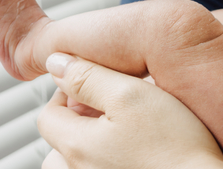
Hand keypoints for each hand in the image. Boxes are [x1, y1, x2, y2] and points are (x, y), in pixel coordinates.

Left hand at [37, 53, 222, 168]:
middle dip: (78, 120)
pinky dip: (108, 160)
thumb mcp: (131, 94)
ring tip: (122, 132)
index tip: (95, 82)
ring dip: (91, 144)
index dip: (67, 91)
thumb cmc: (175, 144)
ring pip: (76, 163)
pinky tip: (135, 153)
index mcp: (76, 146)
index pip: (47, 114)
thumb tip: (56, 65)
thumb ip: (89, 77)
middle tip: (112, 107)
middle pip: (58, 143)